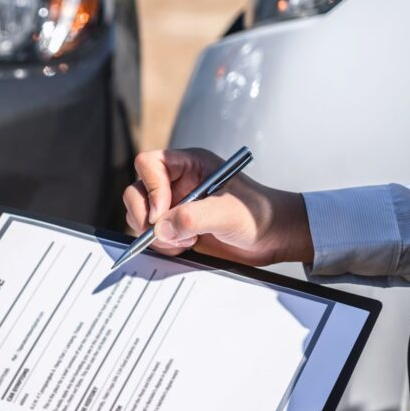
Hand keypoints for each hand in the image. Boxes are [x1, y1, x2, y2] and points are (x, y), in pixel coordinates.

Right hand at [123, 148, 313, 266]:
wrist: (272, 238)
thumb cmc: (259, 215)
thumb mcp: (227, 213)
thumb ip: (192, 218)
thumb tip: (160, 229)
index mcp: (189, 164)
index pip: (149, 164)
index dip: (150, 188)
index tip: (162, 213)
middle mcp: (176, 182)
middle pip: (136, 191)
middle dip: (146, 216)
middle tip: (166, 233)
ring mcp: (173, 205)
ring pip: (140, 215)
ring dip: (156, 234)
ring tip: (184, 241)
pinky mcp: (174, 227)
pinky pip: (151, 235)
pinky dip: (162, 245)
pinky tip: (185, 246)